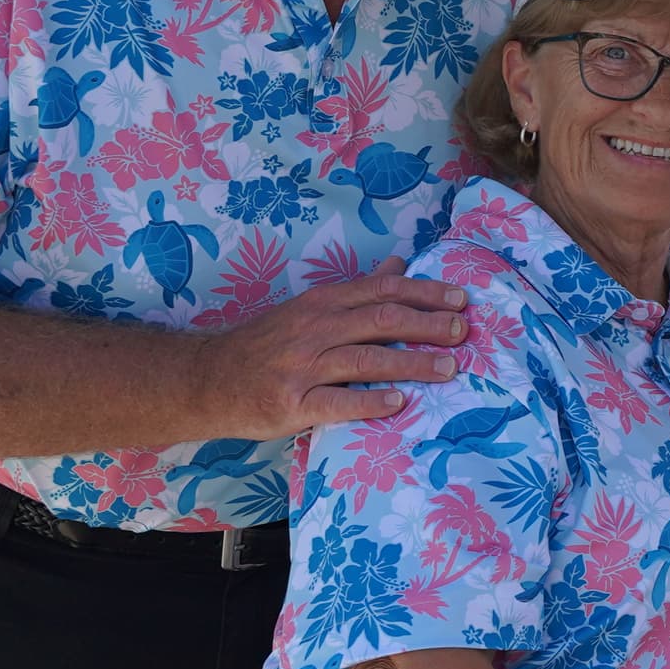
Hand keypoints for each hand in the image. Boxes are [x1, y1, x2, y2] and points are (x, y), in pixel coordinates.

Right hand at [179, 268, 468, 440]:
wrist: (207, 380)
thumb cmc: (266, 344)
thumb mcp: (308, 309)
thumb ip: (356, 290)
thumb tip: (399, 264)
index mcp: (321, 303)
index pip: (381, 290)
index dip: (424, 293)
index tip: (461, 299)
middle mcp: (313, 330)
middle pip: (380, 321)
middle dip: (427, 325)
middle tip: (463, 332)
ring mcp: (301, 367)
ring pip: (365, 360)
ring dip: (412, 363)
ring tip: (448, 368)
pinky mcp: (290, 404)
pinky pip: (337, 402)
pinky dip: (370, 401)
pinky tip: (399, 403)